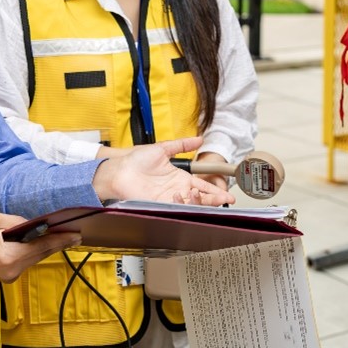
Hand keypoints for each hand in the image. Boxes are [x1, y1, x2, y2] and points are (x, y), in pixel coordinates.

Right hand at [0, 212, 80, 281]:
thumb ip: (18, 222)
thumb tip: (35, 225)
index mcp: (7, 257)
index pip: (40, 246)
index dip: (59, 240)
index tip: (75, 235)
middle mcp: (12, 270)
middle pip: (41, 254)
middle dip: (58, 243)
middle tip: (76, 234)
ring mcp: (11, 276)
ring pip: (35, 258)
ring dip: (47, 247)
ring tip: (63, 236)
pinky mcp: (9, 276)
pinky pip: (27, 261)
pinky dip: (35, 251)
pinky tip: (44, 243)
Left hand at [93, 136, 234, 206]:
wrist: (120, 169)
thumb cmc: (136, 160)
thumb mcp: (162, 148)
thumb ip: (182, 144)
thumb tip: (199, 139)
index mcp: (180, 178)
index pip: (203, 186)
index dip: (215, 191)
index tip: (227, 194)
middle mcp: (177, 190)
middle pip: (201, 199)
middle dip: (215, 200)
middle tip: (225, 199)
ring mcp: (169, 199)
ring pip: (192, 205)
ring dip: (200, 201)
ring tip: (198, 193)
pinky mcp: (160, 205)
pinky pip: (177, 208)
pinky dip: (183, 204)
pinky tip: (183, 196)